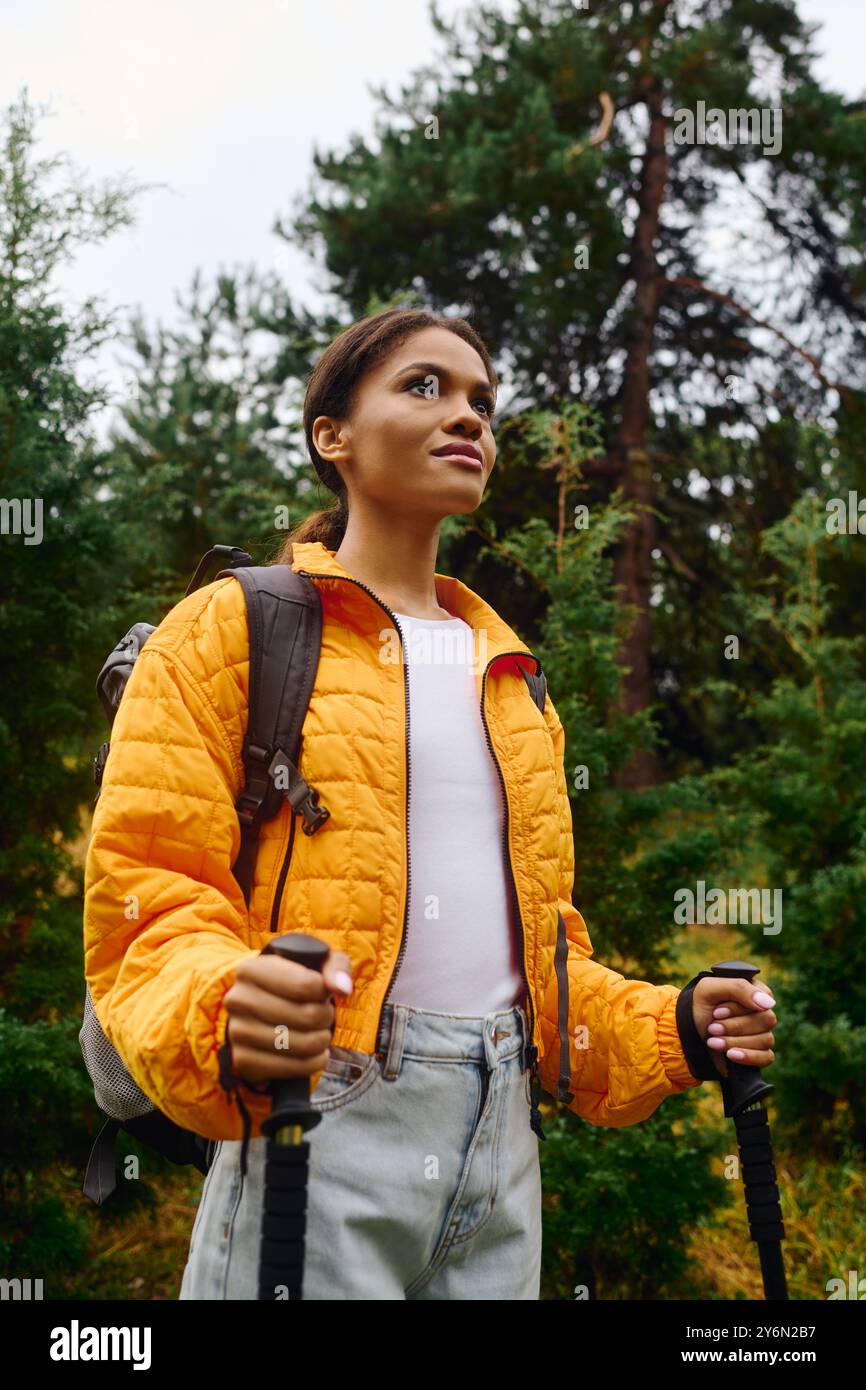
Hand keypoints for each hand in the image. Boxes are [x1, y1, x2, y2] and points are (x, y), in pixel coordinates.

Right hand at [222, 949, 353, 1084]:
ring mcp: (238, 1032)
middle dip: (326, 1017)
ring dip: (322, 1041)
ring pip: (302, 1045)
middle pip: (307, 1016)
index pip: (306, 985)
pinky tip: (315, 1054)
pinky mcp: (243, 1061)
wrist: (259, 1012)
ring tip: (320, 1033)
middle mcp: (238, 1000)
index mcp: (251, 969)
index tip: (323, 992)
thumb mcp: (315, 963)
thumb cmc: (293, 982)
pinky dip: (314, 1063)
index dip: (325, 992)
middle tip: (324, 1014)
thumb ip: (335, 967)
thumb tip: (343, 988)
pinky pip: (292, 1069)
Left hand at [691, 977, 776, 1078]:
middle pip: (766, 1020)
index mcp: (752, 992)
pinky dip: (748, 1057)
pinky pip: (767, 1057)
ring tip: (712, 1041)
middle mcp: (760, 1012)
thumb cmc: (697, 1006)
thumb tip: (769, 1003)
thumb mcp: (709, 989)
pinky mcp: (758, 1053)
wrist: (684, 1034)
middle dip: (736, 1026)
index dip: (740, 1008)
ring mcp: (761, 1034)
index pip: (763, 999)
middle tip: (712, 1027)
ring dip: (735, 1041)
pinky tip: (730, 1055)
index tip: (717, 1012)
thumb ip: (739, 988)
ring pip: (765, 1039)